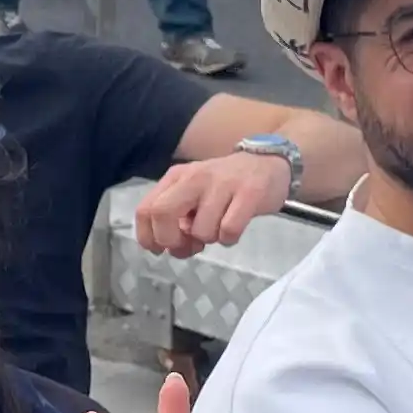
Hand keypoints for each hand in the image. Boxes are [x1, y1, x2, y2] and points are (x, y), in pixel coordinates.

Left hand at [134, 148, 293, 257]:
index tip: (161, 249)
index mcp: (176, 178)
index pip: (145, 209)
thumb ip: (177, 218)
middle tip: (189, 245)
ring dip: (209, 240)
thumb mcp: (194, 194)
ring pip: (201, 230)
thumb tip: (170, 247)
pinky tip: (233, 228)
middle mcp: (194, 177)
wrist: (267, 163)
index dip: (148, 237)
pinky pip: (229, 231)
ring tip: (218, 228)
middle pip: (162, 213)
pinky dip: (229, 239)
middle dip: (171, 240)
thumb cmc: (225, 186)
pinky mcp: (249, 194)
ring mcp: (222, 184)